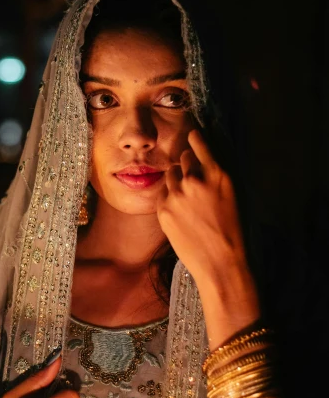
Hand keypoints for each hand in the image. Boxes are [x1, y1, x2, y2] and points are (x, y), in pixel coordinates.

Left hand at [156, 129, 247, 286]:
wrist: (219, 262)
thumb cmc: (232, 231)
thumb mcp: (233, 195)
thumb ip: (215, 175)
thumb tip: (200, 162)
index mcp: (218, 174)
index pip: (200, 144)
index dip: (195, 140)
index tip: (192, 136)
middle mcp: (195, 179)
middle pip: (183, 158)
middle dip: (187, 165)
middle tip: (194, 180)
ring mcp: (177, 194)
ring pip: (171, 175)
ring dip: (177, 181)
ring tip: (188, 200)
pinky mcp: (163, 208)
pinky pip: (163, 193)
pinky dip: (169, 198)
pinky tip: (181, 213)